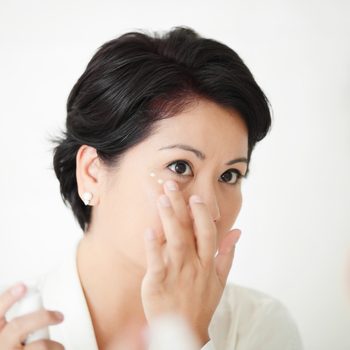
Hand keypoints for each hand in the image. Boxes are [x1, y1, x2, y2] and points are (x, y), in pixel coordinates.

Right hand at [0, 283, 64, 348]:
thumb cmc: (11, 349)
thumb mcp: (5, 337)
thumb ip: (12, 323)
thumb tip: (29, 297)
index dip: (7, 298)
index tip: (22, 286)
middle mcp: (0, 346)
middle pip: (18, 326)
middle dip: (42, 317)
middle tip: (59, 316)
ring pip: (39, 347)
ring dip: (54, 345)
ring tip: (58, 347)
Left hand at [141, 180, 240, 345]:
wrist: (185, 332)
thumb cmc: (202, 303)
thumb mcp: (220, 280)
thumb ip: (228, 255)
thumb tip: (237, 232)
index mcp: (207, 263)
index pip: (207, 233)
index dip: (202, 214)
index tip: (195, 196)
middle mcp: (194, 266)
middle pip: (189, 231)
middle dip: (181, 207)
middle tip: (172, 186)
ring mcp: (176, 274)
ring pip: (175, 241)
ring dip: (169, 219)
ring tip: (161, 199)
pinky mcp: (158, 284)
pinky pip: (156, 262)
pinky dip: (153, 246)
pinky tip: (148, 230)